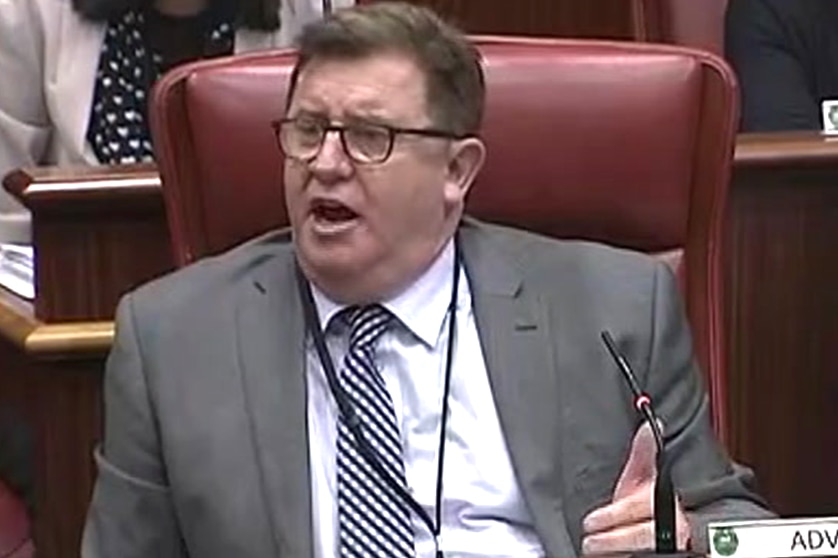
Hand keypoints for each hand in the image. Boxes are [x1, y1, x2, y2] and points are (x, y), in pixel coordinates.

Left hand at [581, 422, 689, 553]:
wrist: (655, 533)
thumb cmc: (642, 505)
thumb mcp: (639, 478)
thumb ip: (643, 452)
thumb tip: (651, 424)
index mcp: (667, 504)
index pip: (643, 509)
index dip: (617, 515)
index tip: (593, 521)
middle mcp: (674, 528)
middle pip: (644, 535)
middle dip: (613, 538)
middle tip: (589, 540)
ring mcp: (669, 549)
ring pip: (645, 550)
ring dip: (615, 550)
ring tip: (592, 548)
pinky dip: (624, 557)